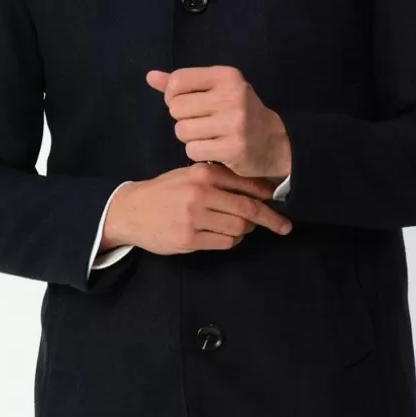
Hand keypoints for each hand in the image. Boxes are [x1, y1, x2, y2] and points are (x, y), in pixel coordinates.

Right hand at [101, 162, 293, 255]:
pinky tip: (223, 235)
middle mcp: (200, 193)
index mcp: (203, 173)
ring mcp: (194, 218)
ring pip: (239, 229)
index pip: (246, 184)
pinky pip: (225, 243)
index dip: (267, 195)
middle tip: (285, 226)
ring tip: (239, 227)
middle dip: (270, 219)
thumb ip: (219, 178)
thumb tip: (259, 190)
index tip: (280, 201)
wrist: (131, 211)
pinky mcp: (189, 239)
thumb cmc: (165, 191)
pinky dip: (231, 241)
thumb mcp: (189, 174)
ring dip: (245, 231)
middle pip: (248, 209)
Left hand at [146, 66, 292, 180]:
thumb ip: (182, 83)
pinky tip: (213, 149)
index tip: (186, 104)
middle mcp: (231, 96)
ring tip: (207, 136)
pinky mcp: (233, 149)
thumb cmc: (238, 112)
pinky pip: (193, 151)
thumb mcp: (216, 89)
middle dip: (182, 119)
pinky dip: (198, 152)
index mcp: (226, 76)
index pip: (177, 81)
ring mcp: (234, 124)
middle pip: (176, 108)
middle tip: (201, 122)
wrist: (273, 142)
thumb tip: (150, 76)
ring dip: (189, 137)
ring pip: (182, 131)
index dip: (172, 96)